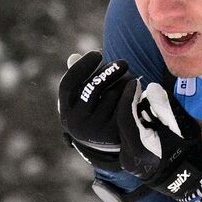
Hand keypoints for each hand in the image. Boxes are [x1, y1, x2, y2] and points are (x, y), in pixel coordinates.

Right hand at [56, 51, 130, 170]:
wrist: (110, 147)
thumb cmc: (96, 114)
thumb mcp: (83, 100)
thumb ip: (79, 80)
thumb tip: (73, 57)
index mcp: (66, 113)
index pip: (68, 84)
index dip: (82, 66)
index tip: (96, 53)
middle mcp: (77, 124)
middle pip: (93, 86)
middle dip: (109, 71)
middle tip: (123, 63)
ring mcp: (96, 130)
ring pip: (112, 93)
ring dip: (122, 81)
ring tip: (128, 79)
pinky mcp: (115, 133)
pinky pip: (126, 103)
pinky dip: (131, 92)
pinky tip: (135, 87)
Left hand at [117, 81, 201, 201]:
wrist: (188, 182)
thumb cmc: (189, 153)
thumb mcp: (182, 128)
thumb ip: (165, 108)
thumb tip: (151, 89)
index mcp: (141, 149)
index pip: (126, 116)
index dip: (128, 96)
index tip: (134, 83)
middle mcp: (129, 156)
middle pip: (123, 122)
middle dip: (130, 104)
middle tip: (138, 90)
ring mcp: (127, 160)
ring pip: (124, 130)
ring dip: (132, 115)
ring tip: (143, 104)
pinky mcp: (128, 161)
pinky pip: (127, 137)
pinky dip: (134, 126)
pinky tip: (144, 120)